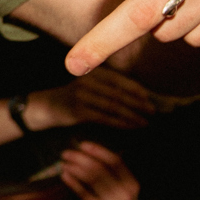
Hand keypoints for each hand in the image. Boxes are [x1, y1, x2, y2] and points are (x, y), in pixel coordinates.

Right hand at [31, 68, 154, 130]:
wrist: (45, 107)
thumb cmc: (73, 98)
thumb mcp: (89, 86)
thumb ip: (108, 87)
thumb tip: (137, 96)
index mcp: (92, 72)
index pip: (120, 79)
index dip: (136, 89)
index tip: (150, 99)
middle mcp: (87, 81)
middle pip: (118, 93)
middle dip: (138, 104)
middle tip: (153, 112)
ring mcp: (81, 95)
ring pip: (113, 106)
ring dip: (132, 116)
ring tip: (145, 122)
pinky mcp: (78, 111)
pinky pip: (105, 118)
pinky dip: (120, 123)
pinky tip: (131, 127)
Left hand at [59, 140, 141, 199]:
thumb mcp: (124, 194)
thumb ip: (114, 177)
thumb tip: (92, 155)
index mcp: (132, 184)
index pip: (115, 161)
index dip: (98, 151)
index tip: (82, 144)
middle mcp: (125, 193)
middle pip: (100, 168)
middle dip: (81, 158)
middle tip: (67, 153)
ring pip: (92, 179)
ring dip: (75, 168)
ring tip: (64, 163)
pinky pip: (84, 194)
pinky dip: (73, 182)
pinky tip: (65, 176)